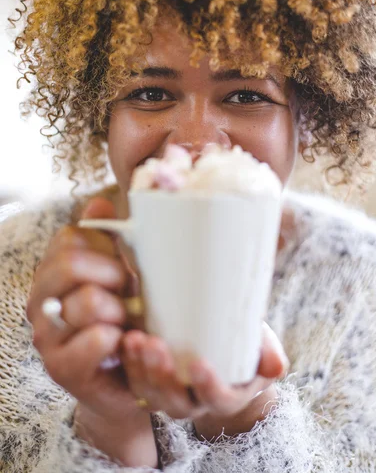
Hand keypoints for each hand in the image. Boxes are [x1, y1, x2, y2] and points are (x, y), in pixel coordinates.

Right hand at [26, 197, 157, 467]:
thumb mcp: (122, 272)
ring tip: (126, 322)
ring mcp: (46, 334)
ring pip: (86, 301)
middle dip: (113, 276)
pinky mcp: (61, 367)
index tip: (125, 269)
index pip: (71, 238)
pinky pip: (95, 338)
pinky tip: (121, 343)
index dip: (108, 250)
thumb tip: (99, 205)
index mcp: (53, 270)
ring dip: (119, 310)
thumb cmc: (126, 316)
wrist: (127, 377)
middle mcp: (40, 298)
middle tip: (129, 295)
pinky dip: (117, 338)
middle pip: (69, 264)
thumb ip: (110, 238)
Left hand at [121, 320, 287, 426]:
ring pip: (151, 393)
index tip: (199, 363)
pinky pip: (135, 381)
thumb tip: (276, 367)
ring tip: (134, 339)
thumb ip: (268, 353)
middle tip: (155, 345)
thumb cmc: (245, 341)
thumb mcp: (260, 343)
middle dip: (163, 376)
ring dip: (140, 368)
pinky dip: (128, 362)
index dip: (208, 386)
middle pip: (177, 401)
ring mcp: (171, 394)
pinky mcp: (150, 381)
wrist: (221, 340)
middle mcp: (197, 402)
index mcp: (227, 396)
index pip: (218, 400)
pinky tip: (125, 339)